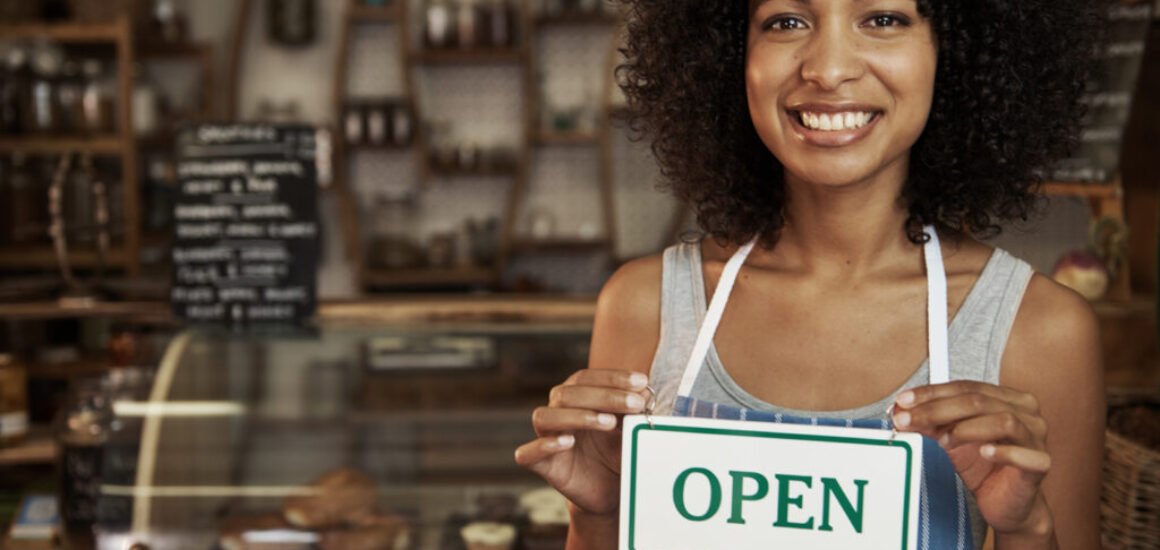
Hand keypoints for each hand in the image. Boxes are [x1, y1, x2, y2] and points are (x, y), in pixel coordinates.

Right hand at [514, 369, 650, 514]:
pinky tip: (567, 442)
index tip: (642, 382)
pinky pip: (527, 453)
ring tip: (609, 423)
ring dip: (577, 415)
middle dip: (604, 396)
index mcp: (575, 397)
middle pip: (567, 393)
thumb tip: (644, 391)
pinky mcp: (540, 465)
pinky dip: (544, 445)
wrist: (610, 491)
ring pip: (544, 416)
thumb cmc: (617, 452)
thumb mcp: (631, 429)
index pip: (586, 378)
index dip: (612, 377)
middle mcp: (556, 413)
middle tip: (635, 405)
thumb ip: (635, 410)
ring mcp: (546, 438)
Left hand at [892, 381, 1052, 535]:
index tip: (904, 401)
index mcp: (1008, 398)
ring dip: (967, 428)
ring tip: (943, 440)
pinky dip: (1001, 451)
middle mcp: (1026, 413)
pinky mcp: (1040, 464)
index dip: (932, 392)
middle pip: (979, 401)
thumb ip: (931, 423)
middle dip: (937, 409)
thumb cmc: (983, 468)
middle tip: (909, 420)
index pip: (966, 386)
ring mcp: (1036, 438)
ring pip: (1004, 420)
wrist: (1007, 505)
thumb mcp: (951, 440)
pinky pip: (1024, 453)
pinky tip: (984, 453)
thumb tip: (902, 411)